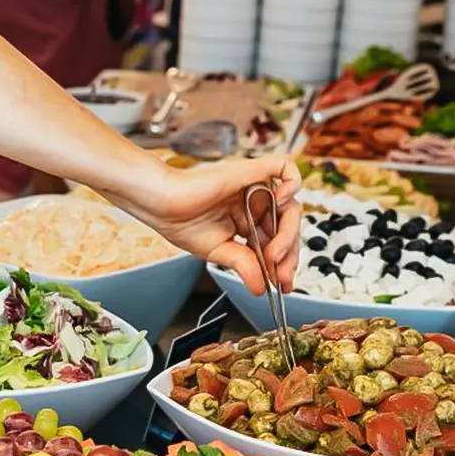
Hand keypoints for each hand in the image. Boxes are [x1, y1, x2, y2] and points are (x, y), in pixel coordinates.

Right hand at [123, 155, 302, 294]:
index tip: (282, 284)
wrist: (161, 205)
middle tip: (280, 275)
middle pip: (288, 226)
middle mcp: (253, 203)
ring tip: (273, 254)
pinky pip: (285, 167)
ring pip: (291, 205)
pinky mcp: (252, 171)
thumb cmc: (179, 221)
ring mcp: (254, 187)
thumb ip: (244, 265)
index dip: (284, 263)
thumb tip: (261, 287)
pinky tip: (280, 204)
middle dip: (289, 254)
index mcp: (245, 221)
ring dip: (289, 233)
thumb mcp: (219, 251)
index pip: (277, 241)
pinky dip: (293, 183)